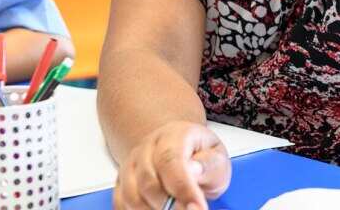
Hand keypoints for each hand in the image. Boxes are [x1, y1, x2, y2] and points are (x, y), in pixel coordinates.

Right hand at [114, 121, 230, 209]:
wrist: (183, 154)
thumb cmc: (201, 157)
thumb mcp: (217, 158)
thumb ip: (208, 165)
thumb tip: (194, 171)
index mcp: (174, 135)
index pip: (171, 160)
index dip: (184, 189)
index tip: (197, 208)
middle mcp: (148, 147)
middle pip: (148, 182)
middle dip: (169, 205)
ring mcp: (131, 164)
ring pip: (132, 195)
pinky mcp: (121, 183)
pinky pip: (121, 203)